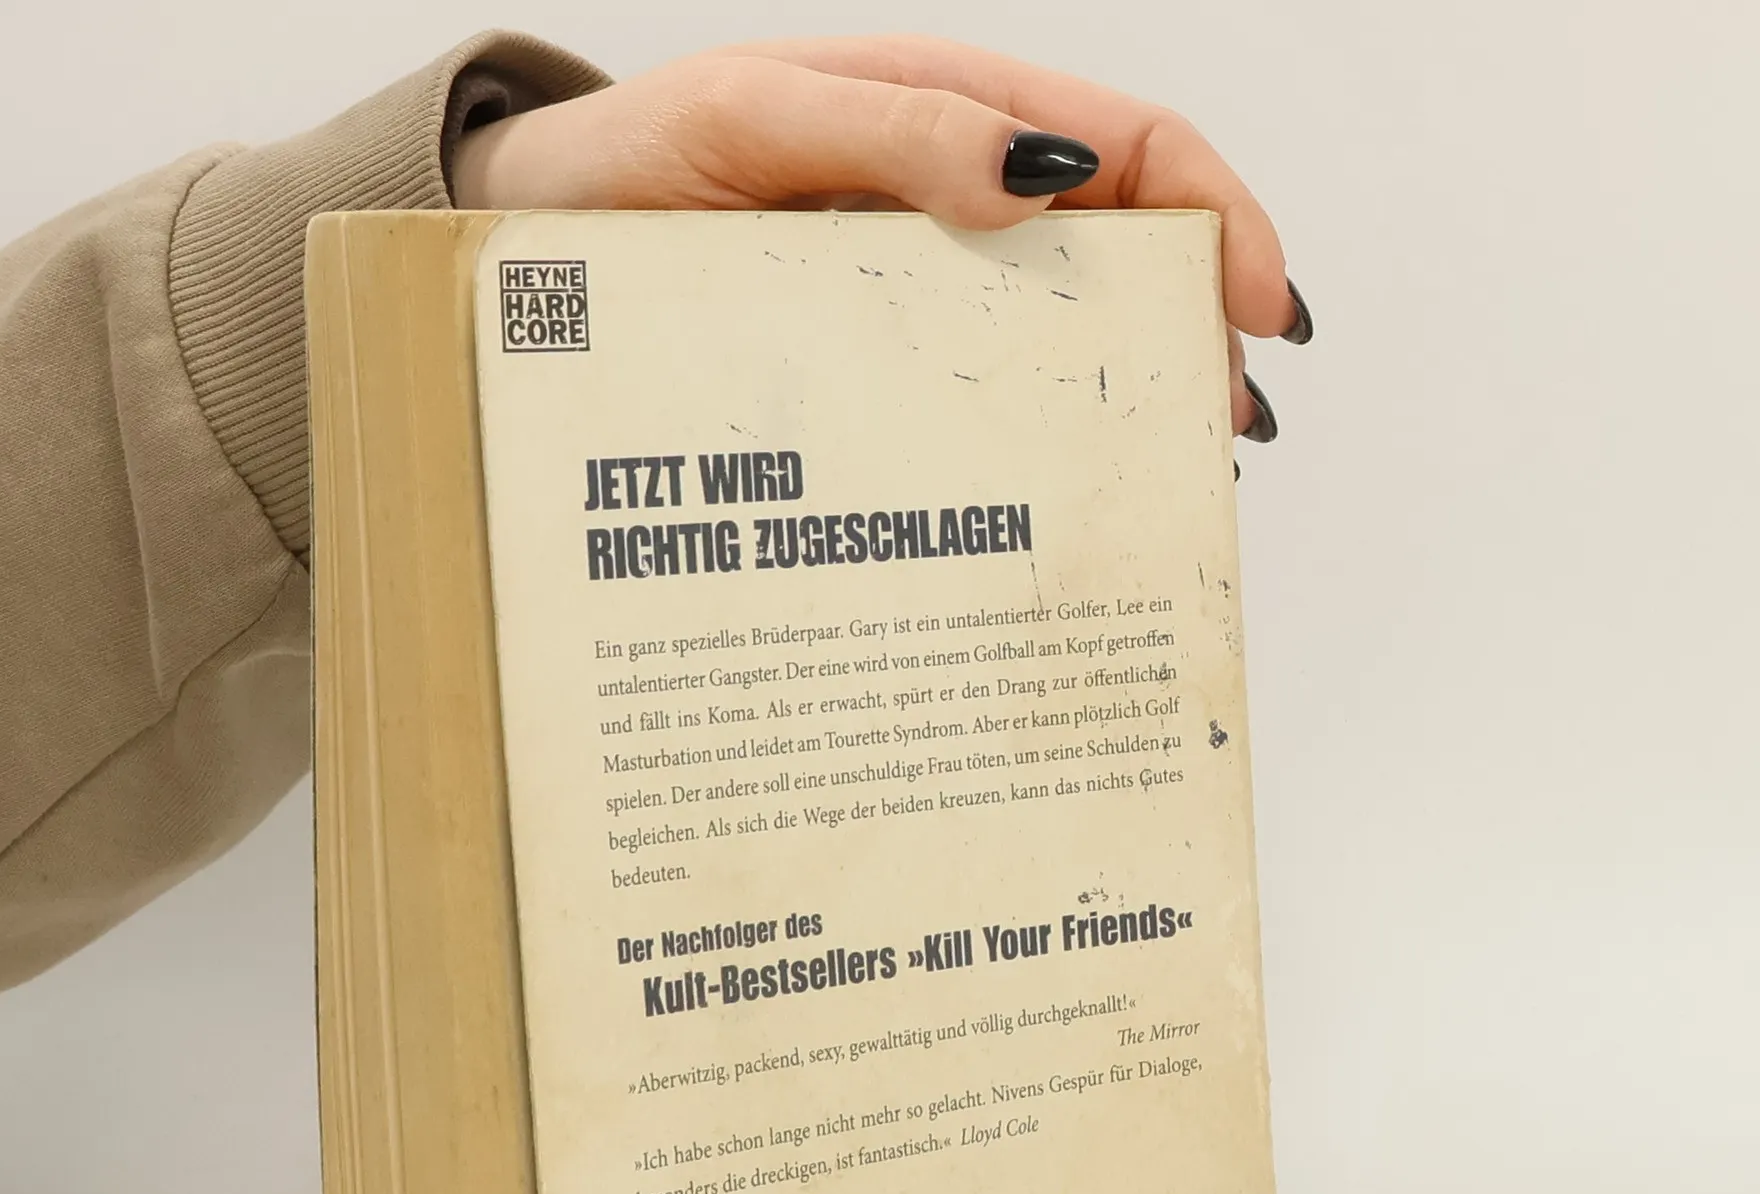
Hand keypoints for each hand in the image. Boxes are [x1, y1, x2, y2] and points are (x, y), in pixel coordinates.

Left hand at [452, 36, 1308, 441]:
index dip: (1218, 216)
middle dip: (1195, 325)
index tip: (1260, 310)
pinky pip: (981, 390)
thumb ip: (890, 127)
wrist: (530, 239)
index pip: (1128, 144)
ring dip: (1131, 391)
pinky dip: (1039, 436)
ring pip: (1062, 330)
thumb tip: (1039, 174)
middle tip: (1222, 420)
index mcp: (947, 112)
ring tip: (1171, 468)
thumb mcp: (751, 121)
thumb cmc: (625, 163)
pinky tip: (1062, 486)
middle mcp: (950, 198)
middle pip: (1122, 247)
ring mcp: (919, 285)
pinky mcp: (877, 358)